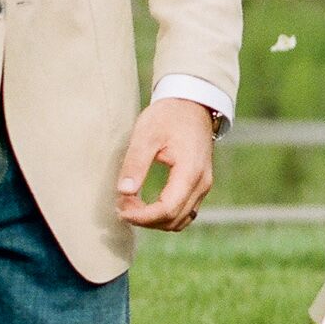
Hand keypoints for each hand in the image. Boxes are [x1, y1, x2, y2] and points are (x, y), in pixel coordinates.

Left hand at [116, 97, 215, 230]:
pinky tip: (145, 205)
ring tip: (130, 205)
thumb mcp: (146, 135)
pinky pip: (184, 212)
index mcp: (190, 172)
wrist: (192, 103)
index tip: (121, 210)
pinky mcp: (199, 185)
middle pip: (173, 219)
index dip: (142, 217)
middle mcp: (202, 183)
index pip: (167, 209)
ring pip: (180, 220)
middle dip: (145, 219)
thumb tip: (123, 191)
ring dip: (154, 220)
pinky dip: (164, 215)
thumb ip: (136, 163)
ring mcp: (203, 186)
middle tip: (121, 205)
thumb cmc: (168, 116)